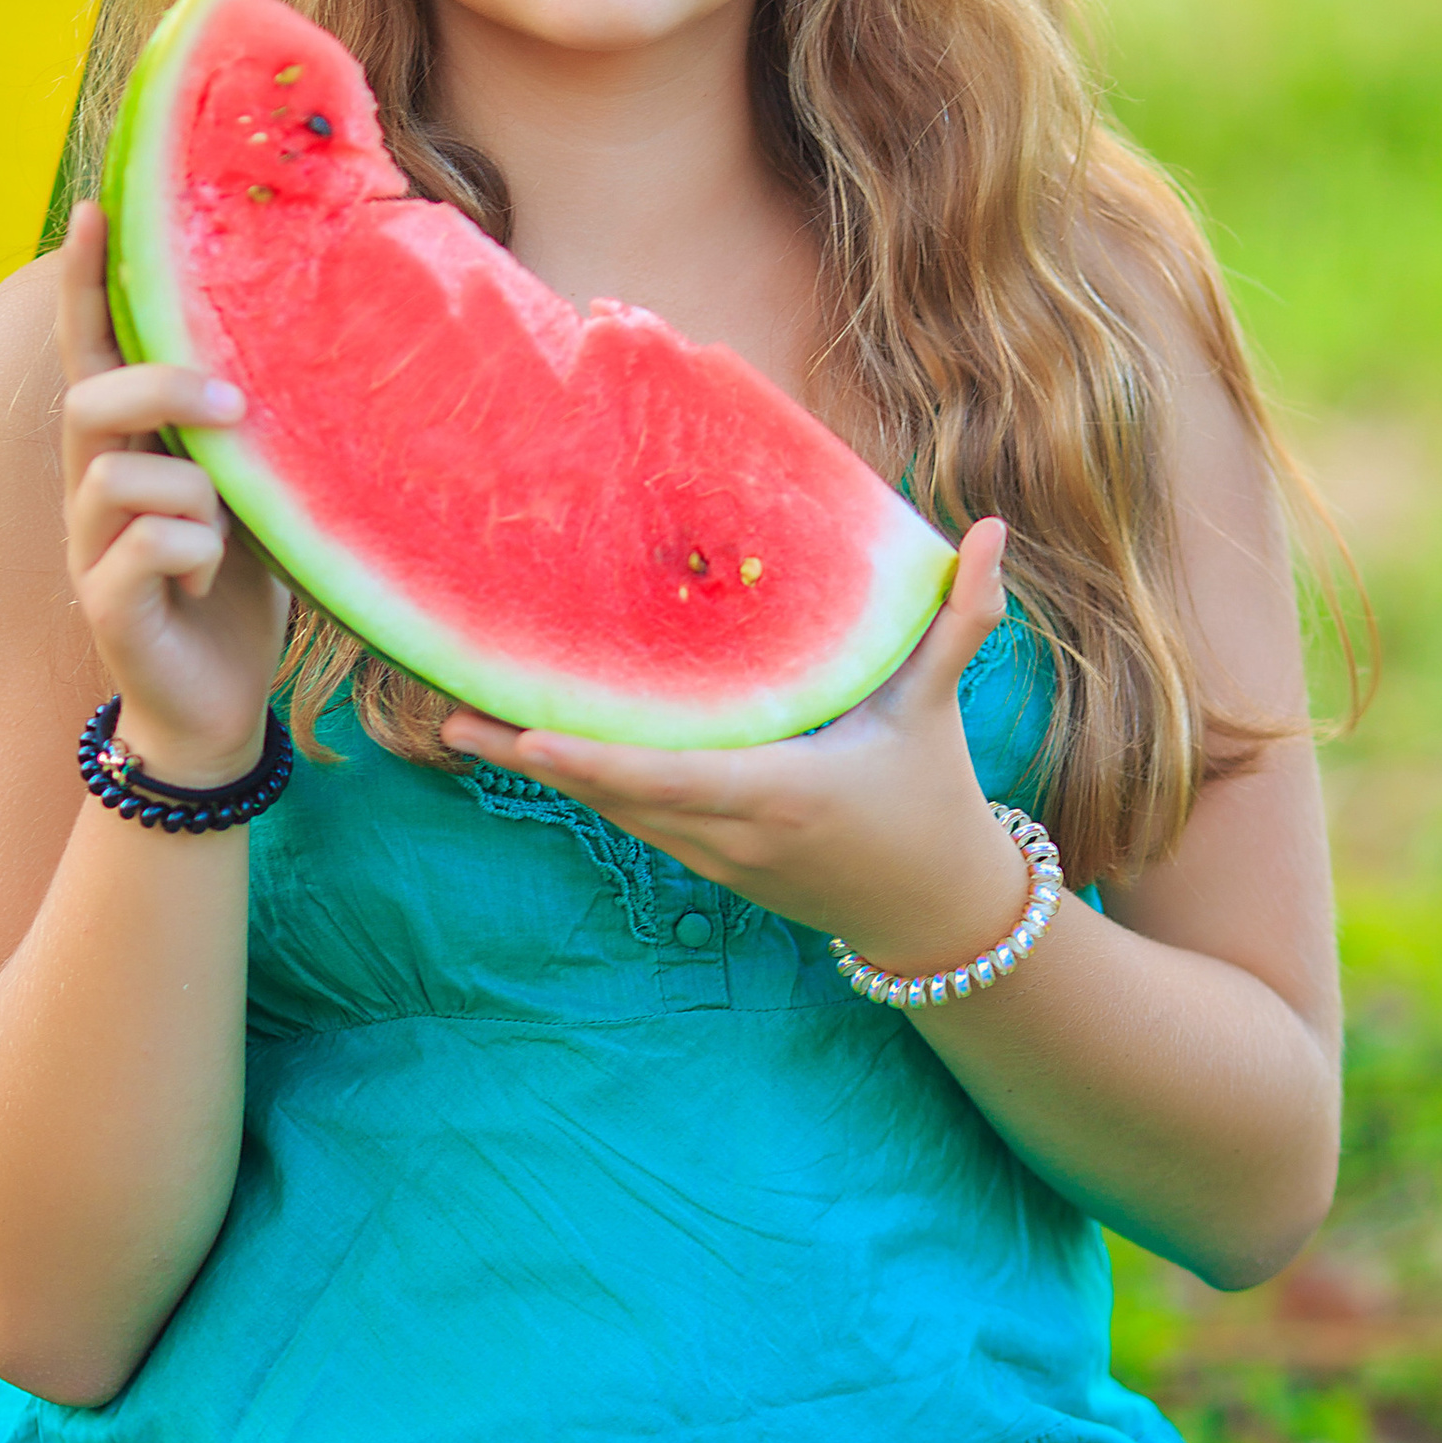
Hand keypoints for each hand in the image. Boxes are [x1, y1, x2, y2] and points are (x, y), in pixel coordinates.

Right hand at [55, 201, 288, 784]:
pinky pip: (143, 551)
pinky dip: (192, 556)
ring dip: (193, 498)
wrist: (220, 705)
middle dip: (160, 389)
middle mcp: (92, 488)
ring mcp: (90, 547)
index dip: (85, 282)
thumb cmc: (238, 587)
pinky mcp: (107, 604)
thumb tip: (285, 352)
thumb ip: (244, 432)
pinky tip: (211, 581)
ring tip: (225, 539)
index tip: (96, 206)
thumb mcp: (249, 492)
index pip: (93, 349)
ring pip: (119, 477)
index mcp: (127, 449)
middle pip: (90, 398)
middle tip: (232, 408)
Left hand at [441, 516, 1031, 971]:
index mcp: (781, 793)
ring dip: (536, 769)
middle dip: (529, 757)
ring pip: (608, 810)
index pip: (672, 778)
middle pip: (611, 795)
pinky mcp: (700, 861)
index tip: (527, 736)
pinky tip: (523, 743)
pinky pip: (626, 817)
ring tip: (457, 720)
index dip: (594, 761)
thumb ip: (960, 621)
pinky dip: (576, 782)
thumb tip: (993, 529)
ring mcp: (709, 856)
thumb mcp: (937, 709)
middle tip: (448, 710)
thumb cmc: (934, 797)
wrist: (933, 913)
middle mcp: (730, 833)